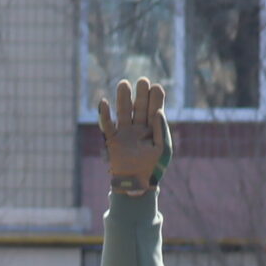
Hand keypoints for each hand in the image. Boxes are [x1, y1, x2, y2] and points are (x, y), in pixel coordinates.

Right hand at [95, 77, 170, 195]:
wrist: (136, 185)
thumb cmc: (152, 168)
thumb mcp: (161, 148)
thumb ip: (161, 130)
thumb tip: (158, 112)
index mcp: (152, 130)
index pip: (153, 110)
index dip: (155, 98)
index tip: (156, 87)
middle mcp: (138, 128)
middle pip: (138, 108)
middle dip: (140, 95)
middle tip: (142, 81)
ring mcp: (124, 133)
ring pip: (123, 112)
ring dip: (123, 99)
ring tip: (124, 84)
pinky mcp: (113, 140)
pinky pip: (107, 125)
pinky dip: (104, 115)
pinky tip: (104, 102)